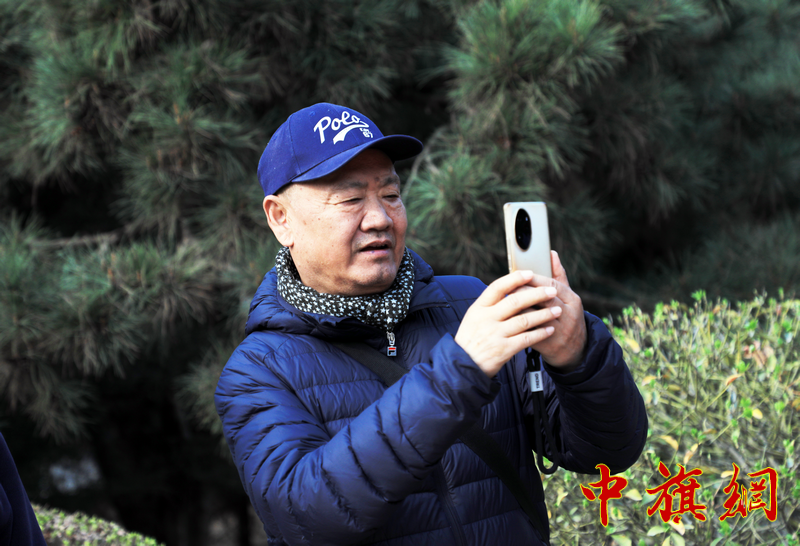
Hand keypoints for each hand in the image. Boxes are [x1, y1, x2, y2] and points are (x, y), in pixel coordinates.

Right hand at [454, 270, 560, 377]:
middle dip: (536, 294)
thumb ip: (489, 305)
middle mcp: (486, 319)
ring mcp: (495, 334)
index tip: (530, 273)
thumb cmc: (471, 339)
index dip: (515, 279)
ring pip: (524, 320)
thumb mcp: (473, 317)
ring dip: (543, 314)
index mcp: (478, 308)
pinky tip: (550, 329)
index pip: (497, 287)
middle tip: (552, 290)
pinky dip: (540, 333)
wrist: (463, 365)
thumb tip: (509, 288)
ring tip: (557, 310)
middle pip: (515, 301)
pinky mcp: (503, 349)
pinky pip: (526, 339)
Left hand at [520, 251, 586, 371]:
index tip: (519, 274)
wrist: (574, 351)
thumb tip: (551, 254)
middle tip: (508, 287)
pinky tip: (508, 321)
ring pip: (537, 316)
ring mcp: (560, 331)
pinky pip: (531, 333)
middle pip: (544, 299)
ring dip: (519, 309)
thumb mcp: (568, 297)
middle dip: (525, 292)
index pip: (552, 285)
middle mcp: (569, 314)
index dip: (534, 279)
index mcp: (573, 300)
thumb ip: (558, 276)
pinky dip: (519, 326)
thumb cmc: (566, 317)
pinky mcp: (550, 345)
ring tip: (505, 303)